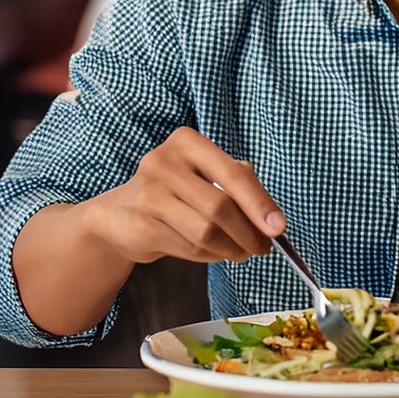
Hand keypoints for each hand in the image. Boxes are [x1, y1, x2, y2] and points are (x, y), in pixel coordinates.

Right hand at [84, 126, 284, 265]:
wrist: (120, 212)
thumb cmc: (175, 190)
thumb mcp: (204, 175)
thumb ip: (237, 186)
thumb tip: (272, 221)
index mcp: (186, 142)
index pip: (233, 173)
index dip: (259, 203)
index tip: (278, 228)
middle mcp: (164, 162)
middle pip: (221, 207)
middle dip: (249, 232)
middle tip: (263, 247)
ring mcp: (148, 194)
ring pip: (206, 232)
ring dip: (232, 248)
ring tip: (242, 251)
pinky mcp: (141, 225)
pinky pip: (190, 248)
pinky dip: (211, 255)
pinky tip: (215, 252)